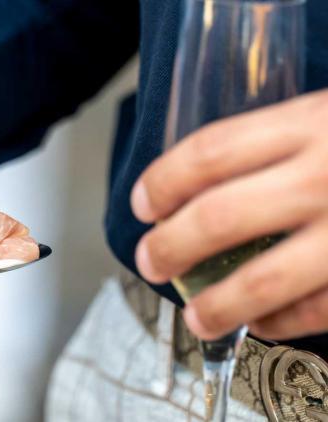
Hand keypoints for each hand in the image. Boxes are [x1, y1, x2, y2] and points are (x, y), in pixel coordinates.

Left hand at [130, 91, 327, 340]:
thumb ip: (274, 144)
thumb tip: (195, 188)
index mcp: (312, 123)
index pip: (208, 153)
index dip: (162, 182)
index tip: (142, 204)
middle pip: (218, 217)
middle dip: (170, 246)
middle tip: (150, 260)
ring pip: (262, 281)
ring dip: (215, 305)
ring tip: (195, 317)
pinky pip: (315, 311)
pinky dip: (279, 324)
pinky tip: (261, 324)